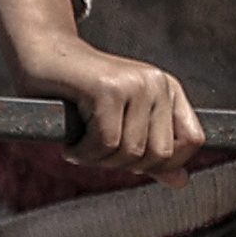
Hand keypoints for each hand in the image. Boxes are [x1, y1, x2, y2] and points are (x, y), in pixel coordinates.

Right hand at [0, 0, 199, 174]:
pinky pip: (105, 143)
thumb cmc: (80, 94)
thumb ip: (152, 153)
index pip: (192, 140)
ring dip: (97, 159)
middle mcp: (156, 83)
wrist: (43, 55)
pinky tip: (71, 142)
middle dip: (124, 165)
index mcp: (168, 89)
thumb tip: (182, 181)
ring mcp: (134, 83)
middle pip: (159, 154)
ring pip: (130, 152)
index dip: (165, 162)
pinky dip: (83, 153)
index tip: (130, 158)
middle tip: (97, 150)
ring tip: (80, 143)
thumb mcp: (123, 124)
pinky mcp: (106, 88)